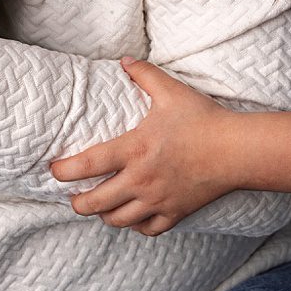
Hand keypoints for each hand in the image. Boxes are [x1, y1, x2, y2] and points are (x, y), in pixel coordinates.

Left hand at [48, 57, 237, 236]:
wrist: (237, 150)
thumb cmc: (203, 119)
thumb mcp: (171, 91)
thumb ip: (144, 74)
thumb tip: (123, 60)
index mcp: (135, 149)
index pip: (87, 165)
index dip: (64, 171)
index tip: (54, 171)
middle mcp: (141, 179)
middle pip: (95, 203)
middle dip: (78, 203)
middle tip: (73, 197)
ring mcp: (158, 200)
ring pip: (118, 220)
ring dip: (103, 215)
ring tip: (99, 207)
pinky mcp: (175, 213)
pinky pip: (147, 230)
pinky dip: (135, 225)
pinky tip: (132, 216)